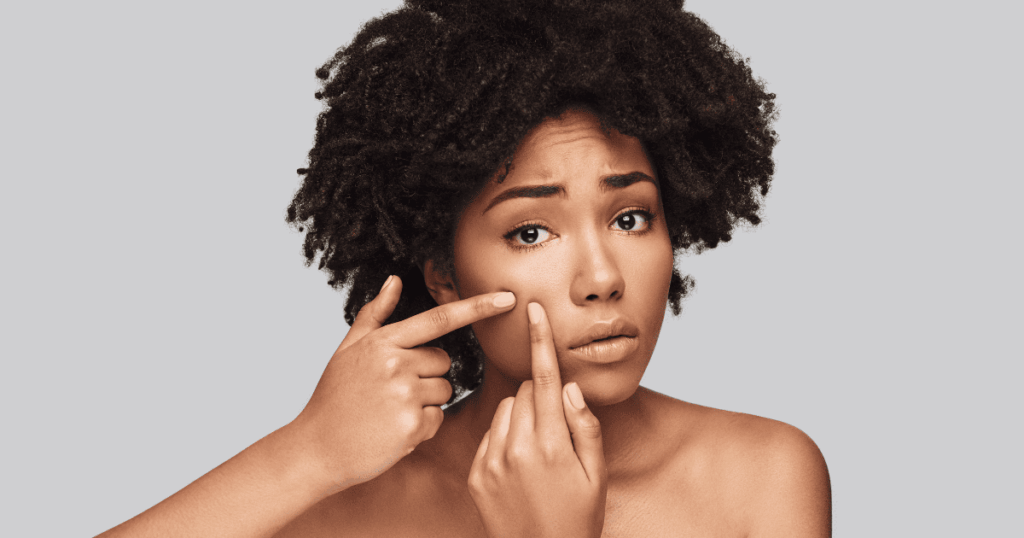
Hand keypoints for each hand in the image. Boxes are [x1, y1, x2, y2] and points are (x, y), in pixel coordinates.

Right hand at [291, 275, 516, 494]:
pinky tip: (392, 431)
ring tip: (389, 412)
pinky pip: (437, 420)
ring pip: (444, 392)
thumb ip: (375, 315)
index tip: (508, 298)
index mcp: (383, 342)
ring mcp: (404, 395)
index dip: (478, 308)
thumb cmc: (334, 397)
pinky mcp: (411, 426)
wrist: (316, 448)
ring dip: (425, 404)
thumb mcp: (348, 350)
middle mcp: (396, 364)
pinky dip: (421, 428)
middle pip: (443, 363)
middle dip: (426, 377)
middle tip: (391, 392)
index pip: (440, 319)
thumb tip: (394, 280)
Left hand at [467, 302, 607, 537]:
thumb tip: (569, 387)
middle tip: (556, 429)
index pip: (544, 378)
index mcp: (551, 444)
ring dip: (521, 416)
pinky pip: (489, 434)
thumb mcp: (597, 474)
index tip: (533, 309)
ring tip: (538, 450)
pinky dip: (505, 438)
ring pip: (505, 409)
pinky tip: (519, 466)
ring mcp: (492, 461)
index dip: (540, 340)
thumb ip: (585, 426)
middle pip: (524, 391)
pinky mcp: (476, 474)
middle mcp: (516, 448)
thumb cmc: (578, 518)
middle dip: (541, 396)